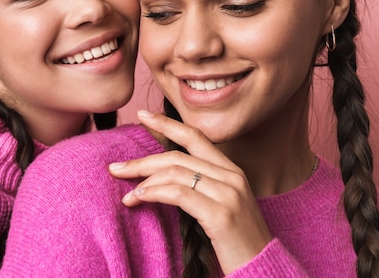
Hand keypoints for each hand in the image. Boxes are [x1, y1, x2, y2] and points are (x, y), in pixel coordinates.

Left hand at [109, 110, 272, 273]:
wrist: (263, 267)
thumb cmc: (237, 240)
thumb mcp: (222, 204)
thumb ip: (202, 186)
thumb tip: (162, 176)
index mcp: (232, 170)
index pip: (195, 137)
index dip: (167, 123)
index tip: (143, 115)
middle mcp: (232, 176)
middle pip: (177, 156)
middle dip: (142, 161)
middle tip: (115, 168)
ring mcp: (228, 193)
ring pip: (175, 172)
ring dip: (144, 182)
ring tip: (126, 194)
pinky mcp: (220, 214)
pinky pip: (178, 193)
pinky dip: (154, 193)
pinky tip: (139, 198)